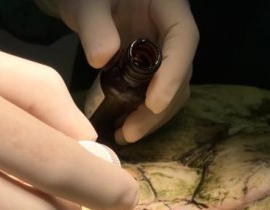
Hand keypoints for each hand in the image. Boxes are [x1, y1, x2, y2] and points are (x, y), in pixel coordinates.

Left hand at [39, 0, 198, 143]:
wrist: (85, 3)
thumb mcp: (88, 5)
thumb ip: (95, 26)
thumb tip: (102, 58)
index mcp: (168, 6)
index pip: (183, 39)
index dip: (173, 73)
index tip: (153, 104)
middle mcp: (172, 31)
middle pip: (181, 72)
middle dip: (159, 108)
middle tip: (130, 132)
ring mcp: (163, 51)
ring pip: (172, 88)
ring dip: (153, 117)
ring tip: (124, 135)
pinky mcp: (150, 69)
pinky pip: (155, 93)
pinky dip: (142, 113)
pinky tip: (122, 127)